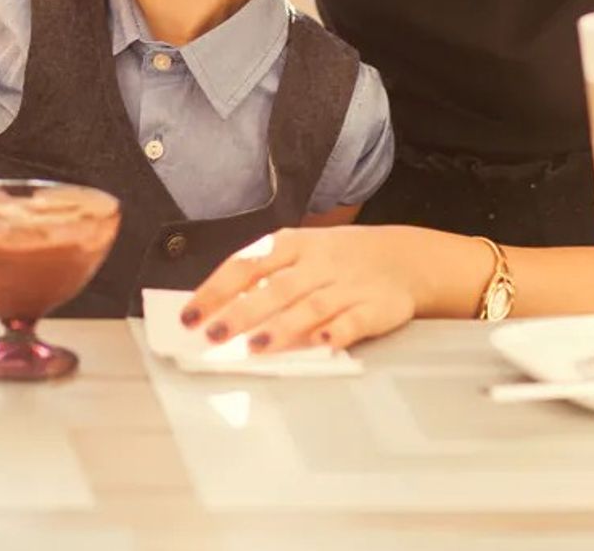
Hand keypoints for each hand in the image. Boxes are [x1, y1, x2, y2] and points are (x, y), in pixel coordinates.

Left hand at [180, 226, 426, 352]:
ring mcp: (347, 285)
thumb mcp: (299, 254)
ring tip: (256, 348)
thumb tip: (214, 311)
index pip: (246, 264)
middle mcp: (317, 263)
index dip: (215, 290)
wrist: (404, 258)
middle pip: (276, 288)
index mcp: (291, 244)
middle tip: (215, 336)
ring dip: (283, 327)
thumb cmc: (335, 261)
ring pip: (311, 306)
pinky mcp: (376, 307)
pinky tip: (321, 343)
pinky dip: (338, 332)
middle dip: (243, 312)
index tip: (189, 317)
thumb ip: (262, 278)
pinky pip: (355, 320)